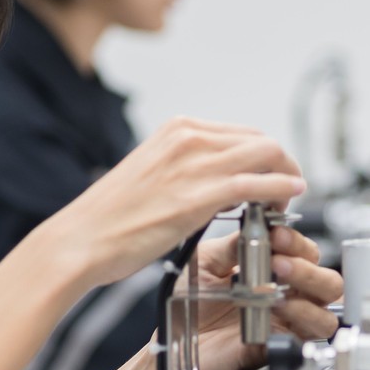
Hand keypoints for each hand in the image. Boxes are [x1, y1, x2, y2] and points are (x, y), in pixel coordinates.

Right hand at [35, 117, 306, 293]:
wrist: (81, 240)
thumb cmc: (110, 219)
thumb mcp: (153, 176)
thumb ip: (187, 171)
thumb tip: (220, 183)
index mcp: (177, 129)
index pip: (241, 133)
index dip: (264, 156)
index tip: (270, 177)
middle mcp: (188, 138)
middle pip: (260, 140)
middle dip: (282, 164)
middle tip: (286, 190)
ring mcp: (194, 164)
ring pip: (266, 155)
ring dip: (287, 176)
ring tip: (286, 203)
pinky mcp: (198, 196)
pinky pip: (258, 184)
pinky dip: (282, 189)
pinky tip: (288, 200)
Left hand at [186, 226, 342, 369]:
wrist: (171, 338)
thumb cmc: (186, 302)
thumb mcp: (206, 261)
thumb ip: (235, 243)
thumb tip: (259, 222)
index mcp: (271, 271)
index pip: (304, 252)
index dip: (296, 241)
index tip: (277, 234)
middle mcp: (285, 296)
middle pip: (326, 280)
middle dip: (308, 267)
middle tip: (280, 263)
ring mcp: (285, 323)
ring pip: (327, 310)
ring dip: (307, 295)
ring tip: (279, 288)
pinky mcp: (279, 346)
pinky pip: (308, 338)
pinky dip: (299, 321)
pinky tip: (277, 310)